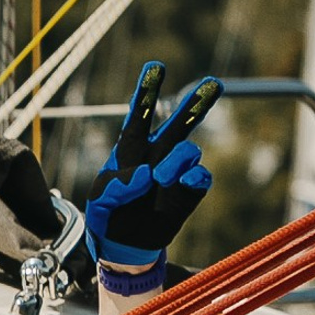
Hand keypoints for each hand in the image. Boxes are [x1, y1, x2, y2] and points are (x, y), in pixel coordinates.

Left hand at [85, 61, 217, 270]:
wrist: (124, 247)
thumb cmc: (108, 216)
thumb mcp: (99, 201)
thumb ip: (116, 185)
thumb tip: (146, 174)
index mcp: (129, 151)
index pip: (139, 118)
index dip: (147, 93)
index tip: (155, 67)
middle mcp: (156, 156)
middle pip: (178, 125)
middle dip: (196, 104)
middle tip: (214, 83)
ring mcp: (175, 173)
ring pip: (188, 151)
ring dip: (176, 161)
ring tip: (160, 178)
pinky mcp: (189, 192)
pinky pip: (201, 178)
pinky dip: (195, 176)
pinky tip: (186, 179)